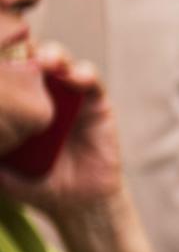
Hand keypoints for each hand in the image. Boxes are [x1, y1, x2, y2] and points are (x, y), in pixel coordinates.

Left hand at [0, 44, 121, 213]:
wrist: (76, 202)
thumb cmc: (34, 185)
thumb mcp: (0, 166)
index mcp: (17, 104)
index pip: (8, 70)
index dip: (2, 57)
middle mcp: (42, 95)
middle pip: (31, 57)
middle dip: (24, 48)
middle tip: (18, 52)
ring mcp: (70, 96)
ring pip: (61, 61)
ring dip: (54, 55)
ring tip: (47, 62)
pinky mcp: (96, 102)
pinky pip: (91, 79)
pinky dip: (83, 73)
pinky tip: (74, 79)